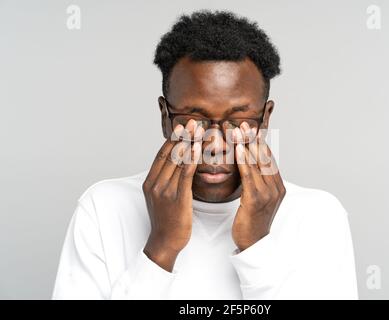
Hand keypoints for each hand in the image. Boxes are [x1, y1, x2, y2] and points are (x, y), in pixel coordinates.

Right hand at [142, 119, 202, 270]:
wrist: (164, 242)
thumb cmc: (166, 220)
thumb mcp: (161, 198)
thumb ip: (167, 181)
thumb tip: (177, 167)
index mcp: (150, 182)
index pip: (162, 154)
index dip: (174, 139)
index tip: (183, 127)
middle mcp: (155, 183)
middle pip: (170, 153)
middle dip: (184, 136)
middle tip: (194, 122)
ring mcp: (165, 190)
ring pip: (179, 160)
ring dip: (191, 143)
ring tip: (201, 130)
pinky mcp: (177, 197)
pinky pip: (186, 174)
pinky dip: (192, 159)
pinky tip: (199, 149)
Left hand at [231, 123, 285, 251]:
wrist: (254, 243)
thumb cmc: (252, 220)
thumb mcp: (257, 197)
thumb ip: (256, 181)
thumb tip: (248, 164)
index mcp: (278, 185)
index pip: (268, 158)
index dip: (258, 141)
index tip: (248, 128)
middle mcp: (276, 187)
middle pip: (263, 157)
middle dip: (251, 138)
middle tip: (241, 123)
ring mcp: (268, 193)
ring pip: (256, 163)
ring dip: (245, 144)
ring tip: (236, 130)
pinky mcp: (256, 200)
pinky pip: (249, 176)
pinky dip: (243, 160)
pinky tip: (237, 149)